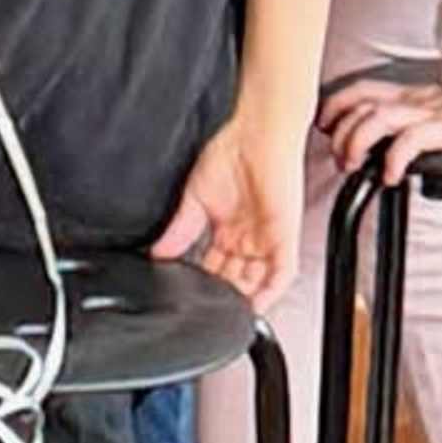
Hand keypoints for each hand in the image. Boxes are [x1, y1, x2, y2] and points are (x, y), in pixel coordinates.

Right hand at [159, 119, 304, 298]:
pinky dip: (270, 292)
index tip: (185, 295)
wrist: (255, 129)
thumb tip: (156, 253)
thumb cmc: (230, 148)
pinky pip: (281, 273)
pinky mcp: (284, 235)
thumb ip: (179, 228)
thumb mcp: (194, 196)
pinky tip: (255, 304)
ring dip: (243, 298)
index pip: (215, 265)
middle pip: (236, 278)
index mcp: (228, 227)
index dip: (204, 282)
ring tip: (225, 313)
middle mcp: (249, 236)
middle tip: (203, 308)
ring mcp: (268, 237)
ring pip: (258, 281)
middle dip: (221, 294)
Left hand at [316, 68, 441, 190]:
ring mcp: (430, 111)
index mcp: (413, 92)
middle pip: (361, 104)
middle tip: (338, 156)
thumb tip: (399, 140)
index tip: (323, 123)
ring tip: (353, 166)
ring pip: (376, 118)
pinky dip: (393, 159)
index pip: (363, 88)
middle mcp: (416, 98)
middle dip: (339, 131)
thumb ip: (422, 115)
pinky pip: (410, 141)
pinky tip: (391, 177)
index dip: (336, 103)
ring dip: (355, 142)